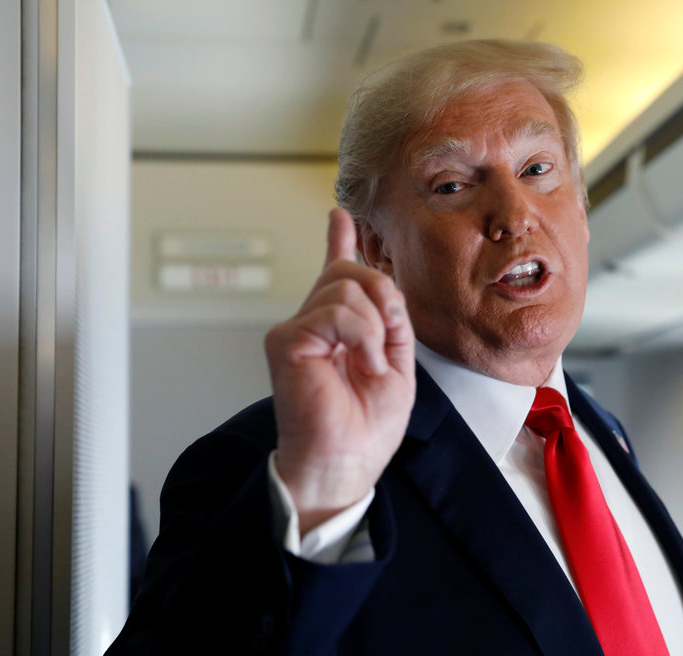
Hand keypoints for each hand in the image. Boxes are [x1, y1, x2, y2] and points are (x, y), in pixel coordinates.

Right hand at [265, 208, 414, 533]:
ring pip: (348, 287)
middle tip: (384, 347)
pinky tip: (359, 363)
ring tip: (368, 366)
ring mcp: (296, 329)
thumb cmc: (366, 426)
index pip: (336, 274)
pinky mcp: (286, 340)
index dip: (338, 241)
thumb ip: (390, 319)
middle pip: (353, 272)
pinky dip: (362, 336)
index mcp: (338, 328)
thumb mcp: (396, 363)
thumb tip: (383, 281)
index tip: (339, 215)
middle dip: (384, 299)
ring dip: (375, 328)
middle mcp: (312, 323)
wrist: (346, 462)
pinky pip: (338, 311)